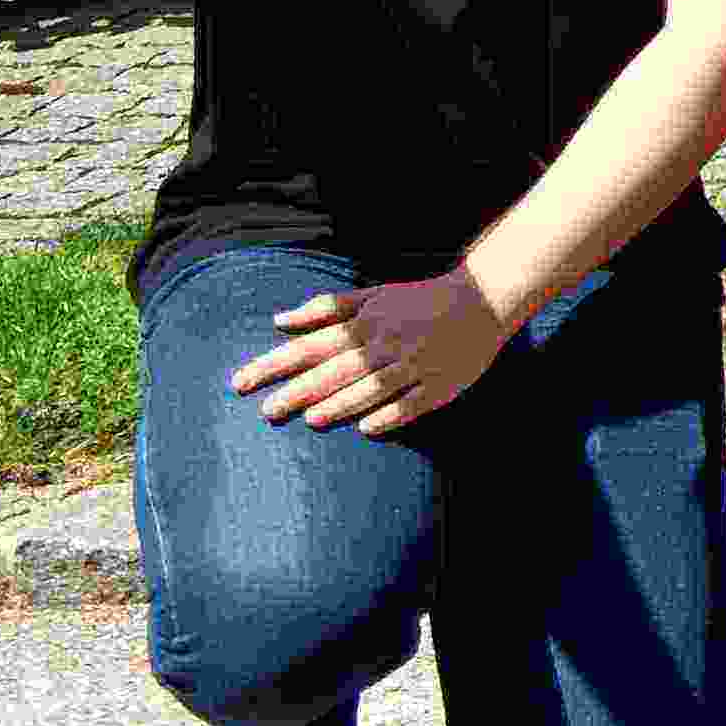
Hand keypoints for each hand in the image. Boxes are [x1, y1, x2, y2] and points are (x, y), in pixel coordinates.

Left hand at [232, 274, 510, 438]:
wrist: (485, 299)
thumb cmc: (419, 301)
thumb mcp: (374, 295)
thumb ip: (326, 308)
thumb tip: (278, 320)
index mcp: (367, 323)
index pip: (311, 346)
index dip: (274, 364)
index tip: (240, 383)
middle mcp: (387, 343)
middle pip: (337, 370)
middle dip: (300, 390)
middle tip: (267, 412)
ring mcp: (416, 364)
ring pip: (374, 387)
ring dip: (342, 403)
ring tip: (311, 419)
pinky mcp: (441, 384)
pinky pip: (413, 403)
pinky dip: (391, 414)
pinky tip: (367, 429)